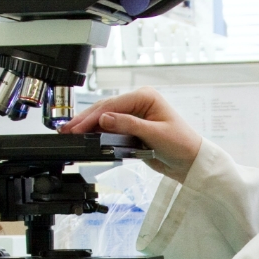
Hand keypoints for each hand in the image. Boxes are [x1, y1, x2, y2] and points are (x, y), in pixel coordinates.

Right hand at [62, 87, 200, 182]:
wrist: (190, 162)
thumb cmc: (181, 144)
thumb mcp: (155, 134)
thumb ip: (128, 125)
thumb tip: (104, 119)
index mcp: (146, 97)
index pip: (113, 104)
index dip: (94, 117)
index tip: (79, 127)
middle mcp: (138, 102)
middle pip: (106, 108)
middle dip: (86, 120)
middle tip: (67, 129)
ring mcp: (134, 114)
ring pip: (105, 117)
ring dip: (88, 125)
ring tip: (70, 132)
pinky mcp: (132, 128)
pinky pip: (111, 127)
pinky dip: (97, 132)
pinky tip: (85, 136)